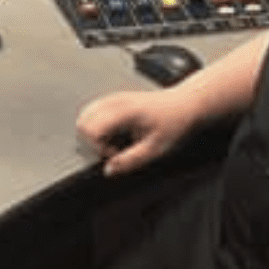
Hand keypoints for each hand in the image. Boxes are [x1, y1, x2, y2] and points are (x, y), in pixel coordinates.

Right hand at [76, 88, 198, 175]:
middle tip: (115, 150)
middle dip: (92, 142)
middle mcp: (115, 101)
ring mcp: (114, 98)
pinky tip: (116, 133)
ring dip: (94, 133)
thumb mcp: (155, 149)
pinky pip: (94, 111)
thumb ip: (130, 161)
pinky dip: (98, 125)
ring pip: (85, 116)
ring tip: (116, 141)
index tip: (116, 154)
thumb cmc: (175, 123)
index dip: (98, 148)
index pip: (89, 129)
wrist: (186, 104)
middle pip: (82, 122)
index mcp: (123, 112)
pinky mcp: (116, 99)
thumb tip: (109, 171)